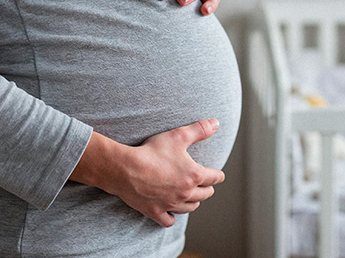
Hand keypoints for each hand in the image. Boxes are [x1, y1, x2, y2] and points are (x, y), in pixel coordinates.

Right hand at [69, 119, 224, 226]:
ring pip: (190, 208)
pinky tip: (172, 212)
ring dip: (193, 202)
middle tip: (206, 185)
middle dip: (207, 189)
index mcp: (194, 175)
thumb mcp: (178, 136)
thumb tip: (216, 123)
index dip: (218, 175)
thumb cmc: (151, 152)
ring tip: (192, 197)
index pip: (214, 178)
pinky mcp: (155, 212)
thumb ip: (199, 129)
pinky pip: (169, 221)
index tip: (219, 175)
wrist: (125, 169)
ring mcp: (170, 204)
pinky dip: (172, 217)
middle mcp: (185, 193)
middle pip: (204, 195)